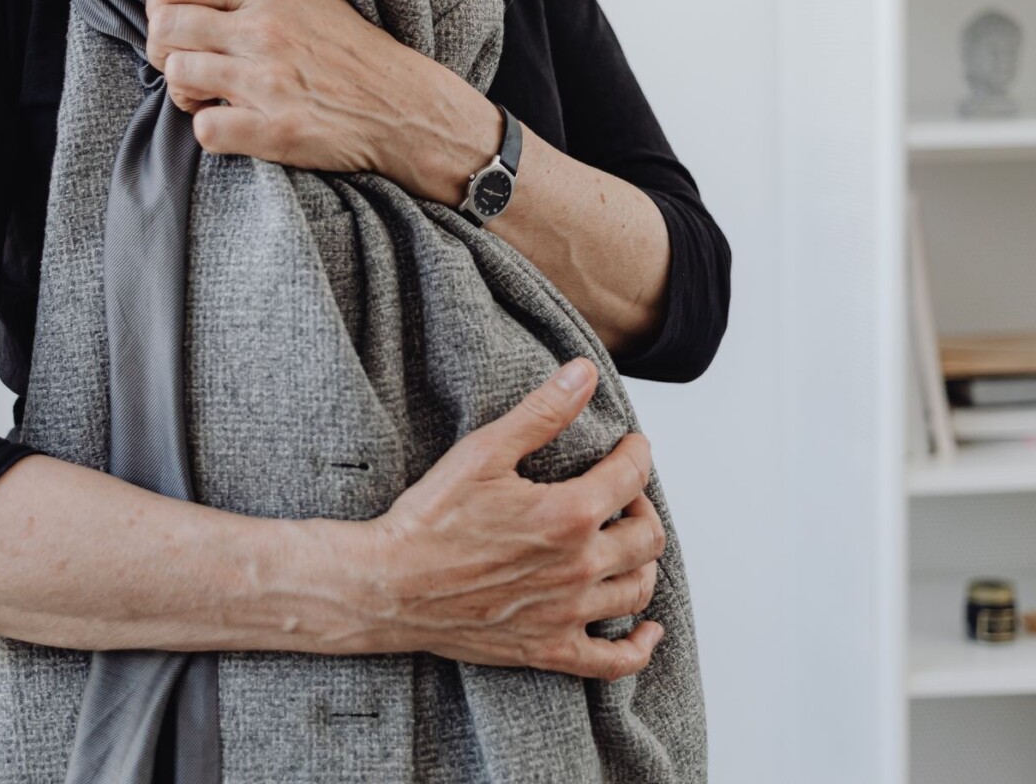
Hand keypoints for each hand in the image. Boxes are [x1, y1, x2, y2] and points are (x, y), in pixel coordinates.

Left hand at [144, 0, 500, 203]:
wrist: (406, 107)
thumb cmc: (355, 51)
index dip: (159, 5)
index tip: (175, 23)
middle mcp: (265, 31)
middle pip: (164, 29)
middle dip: (163, 49)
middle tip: (184, 63)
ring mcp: (268, 83)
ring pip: (177, 76)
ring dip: (185, 92)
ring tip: (209, 96)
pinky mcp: (274, 130)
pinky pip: (204, 130)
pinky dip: (210, 130)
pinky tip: (231, 124)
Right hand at [366, 357, 666, 680]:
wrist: (387, 586)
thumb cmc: (428, 520)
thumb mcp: (484, 451)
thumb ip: (542, 411)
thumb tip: (583, 373)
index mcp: (569, 514)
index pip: (632, 477)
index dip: (637, 454)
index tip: (630, 447)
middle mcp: (578, 567)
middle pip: (647, 536)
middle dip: (642, 508)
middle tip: (623, 496)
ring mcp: (566, 614)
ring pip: (638, 590)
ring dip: (642, 563)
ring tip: (624, 545)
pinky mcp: (548, 649)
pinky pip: (614, 662)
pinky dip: (639, 647)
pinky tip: (645, 631)